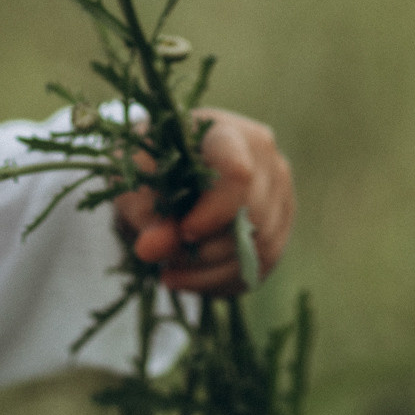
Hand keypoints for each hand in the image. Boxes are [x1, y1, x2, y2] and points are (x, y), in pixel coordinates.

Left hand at [111, 107, 294, 294]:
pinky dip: (224, 281)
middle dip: (206, 248)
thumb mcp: (134, 182)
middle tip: (164, 259)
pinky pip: (262, 265)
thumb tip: (152, 250)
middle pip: (252, 216)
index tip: (183, 233)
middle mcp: (265, 159)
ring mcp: (280, 192)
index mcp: (227, 132)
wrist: (166, 169)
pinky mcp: (279, 226)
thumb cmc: (148, 166)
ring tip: (170, 272)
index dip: (214, 212)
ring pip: (261, 247)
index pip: (237, 173)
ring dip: (211, 271)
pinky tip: (191, 278)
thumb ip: (143, 212)